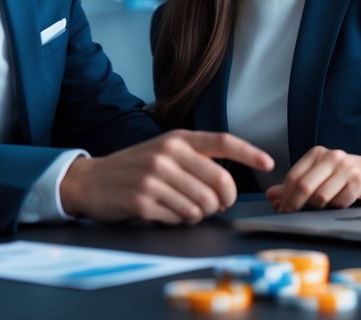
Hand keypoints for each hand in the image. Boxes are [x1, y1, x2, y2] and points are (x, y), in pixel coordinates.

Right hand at [60, 130, 273, 224]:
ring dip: (199, 213)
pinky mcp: (143, 201)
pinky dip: (179, 220)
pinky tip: (165, 212)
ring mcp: (154, 178)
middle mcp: (167, 155)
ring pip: (201, 205)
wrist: (92, 181)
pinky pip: (180, 218)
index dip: (249, 152)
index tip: (268, 163)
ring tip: (182, 208)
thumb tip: (228, 184)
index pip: (222, 142)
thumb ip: (194, 160)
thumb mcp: (164, 151)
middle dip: (223, 200)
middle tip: (215, 204)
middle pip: (219, 182)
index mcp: (176, 139)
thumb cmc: (134, 167)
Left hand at [264, 148, 360, 211]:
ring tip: (324, 207)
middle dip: (295, 205)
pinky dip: (338, 207)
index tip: (281, 210)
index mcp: (317, 154)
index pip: (293, 177)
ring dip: (319, 207)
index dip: (285, 196)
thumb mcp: (320, 176)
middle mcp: (331, 157)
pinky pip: (339, 202)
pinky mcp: (359, 181)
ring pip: (321, 197)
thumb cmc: (345, 177)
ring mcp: (346, 168)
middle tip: (292, 215)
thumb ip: (295, 186)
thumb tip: (271, 196)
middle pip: (304, 186)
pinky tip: (343, 202)